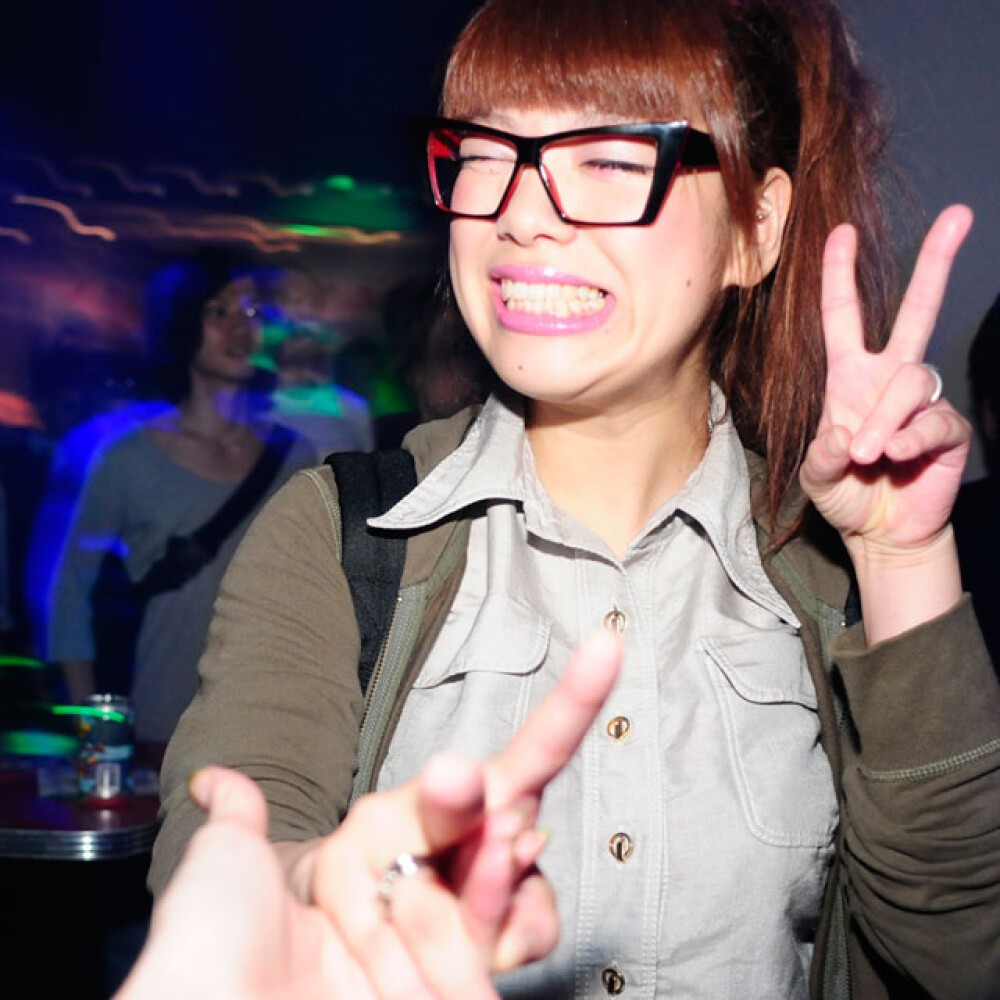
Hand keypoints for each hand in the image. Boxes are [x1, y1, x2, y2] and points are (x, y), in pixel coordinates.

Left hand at [120, 630, 621, 999]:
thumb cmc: (220, 948)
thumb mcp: (229, 865)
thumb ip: (241, 817)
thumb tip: (213, 781)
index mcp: (403, 833)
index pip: (495, 766)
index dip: (565, 706)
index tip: (609, 645)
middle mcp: (447, 872)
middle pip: (516, 814)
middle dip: (494, 807)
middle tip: (456, 828)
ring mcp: (467, 926)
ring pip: (522, 879)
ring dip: (480, 883)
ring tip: (408, 920)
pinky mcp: (479, 972)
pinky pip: (525, 932)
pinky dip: (496, 926)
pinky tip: (448, 957)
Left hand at [799, 205, 973, 638]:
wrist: (880, 531)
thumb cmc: (845, 493)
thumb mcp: (817, 473)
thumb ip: (824, 453)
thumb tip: (850, 436)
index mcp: (849, 378)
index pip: (843, 318)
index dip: (840, 276)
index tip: (842, 232)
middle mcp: (888, 378)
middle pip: (916, 312)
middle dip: (936, 263)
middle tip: (959, 215)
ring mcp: (921, 402)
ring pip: (911, 381)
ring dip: (885, 418)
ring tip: (870, 454)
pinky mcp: (948, 428)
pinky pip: (932, 421)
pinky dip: (910, 440)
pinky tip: (896, 457)